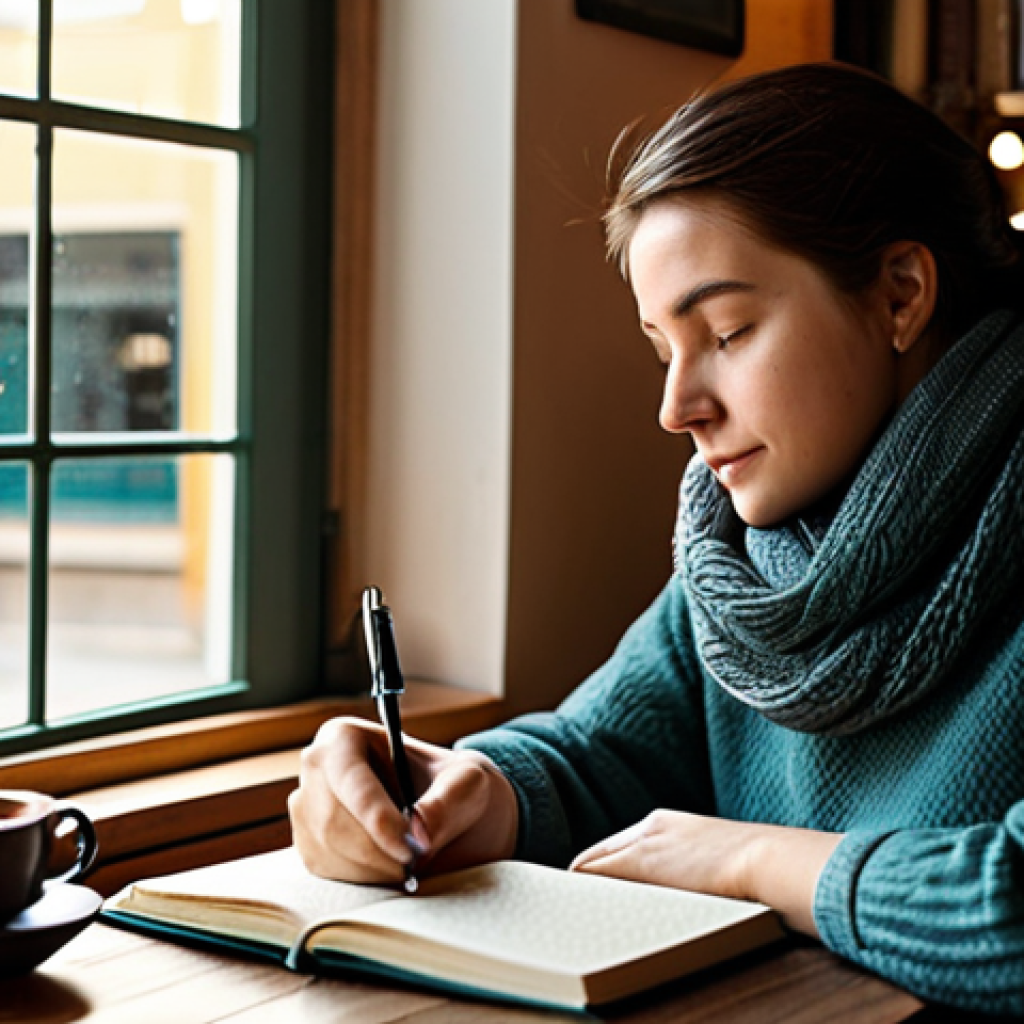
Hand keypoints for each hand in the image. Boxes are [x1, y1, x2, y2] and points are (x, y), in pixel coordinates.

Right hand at [288, 716, 517, 885]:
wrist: (447, 814)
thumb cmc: (453, 786)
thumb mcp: (467, 781)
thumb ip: (449, 800)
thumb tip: (420, 831)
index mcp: (344, 736)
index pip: (349, 776)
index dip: (376, 815)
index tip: (409, 845)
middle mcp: (316, 768)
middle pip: (334, 817)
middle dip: (379, 848)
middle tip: (415, 862)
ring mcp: (306, 808)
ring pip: (330, 848)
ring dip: (375, 867)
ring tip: (410, 864)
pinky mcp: (310, 846)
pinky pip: (328, 871)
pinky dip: (364, 879)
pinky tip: (390, 868)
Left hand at [569, 809, 840, 936]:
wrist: (769, 861)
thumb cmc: (758, 873)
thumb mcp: (717, 867)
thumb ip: (691, 874)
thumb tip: (683, 897)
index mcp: (668, 826)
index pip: (620, 848)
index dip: (605, 872)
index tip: (597, 895)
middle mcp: (650, 828)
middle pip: (600, 853)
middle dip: (587, 881)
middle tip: (576, 908)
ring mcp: (643, 842)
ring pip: (592, 863)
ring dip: (582, 889)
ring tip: (574, 914)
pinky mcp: (639, 860)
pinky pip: (592, 872)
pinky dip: (580, 891)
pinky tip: (576, 910)